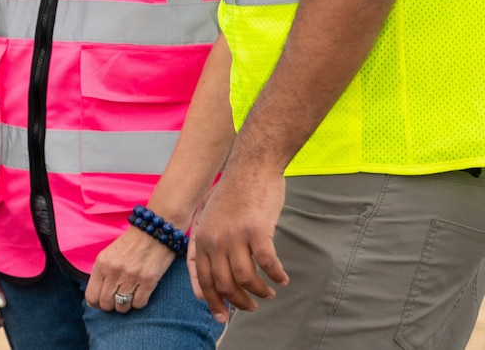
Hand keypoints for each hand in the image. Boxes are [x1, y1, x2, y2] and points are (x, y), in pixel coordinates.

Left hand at [85, 223, 175, 311]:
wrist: (154, 230)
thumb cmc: (130, 243)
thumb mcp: (108, 254)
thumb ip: (101, 274)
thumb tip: (95, 299)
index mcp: (101, 264)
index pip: (91, 296)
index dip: (96, 303)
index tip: (101, 302)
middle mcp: (114, 272)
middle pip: (106, 304)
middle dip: (111, 305)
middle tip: (116, 299)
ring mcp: (131, 277)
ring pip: (122, 307)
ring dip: (125, 305)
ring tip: (129, 295)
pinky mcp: (148, 281)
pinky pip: (139, 304)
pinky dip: (138, 302)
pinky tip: (140, 293)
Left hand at [188, 161, 288, 322]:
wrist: (251, 166)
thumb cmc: (234, 193)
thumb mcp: (210, 218)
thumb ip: (207, 246)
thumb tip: (207, 281)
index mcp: (202, 237)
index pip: (203, 278)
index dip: (212, 300)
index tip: (222, 317)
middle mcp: (214, 239)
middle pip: (224, 283)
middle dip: (238, 302)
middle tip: (251, 308)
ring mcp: (235, 235)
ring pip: (245, 278)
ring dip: (259, 291)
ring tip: (268, 294)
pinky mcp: (257, 231)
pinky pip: (267, 264)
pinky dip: (276, 276)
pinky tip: (282, 279)